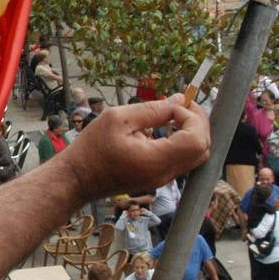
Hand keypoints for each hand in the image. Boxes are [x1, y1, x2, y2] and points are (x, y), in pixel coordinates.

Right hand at [60, 97, 208, 203]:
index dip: (191, 117)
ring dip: (191, 132)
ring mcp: (162, 179)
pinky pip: (182, 160)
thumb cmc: (91, 149)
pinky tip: (165, 129)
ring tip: (174, 115)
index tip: (171, 106)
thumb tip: (178, 100)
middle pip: (202, 149)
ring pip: (196, 156)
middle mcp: (164, 174)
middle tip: (182, 106)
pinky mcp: (157, 179)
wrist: (76, 179)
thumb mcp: (117, 119)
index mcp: (155, 160)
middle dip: (198, 123)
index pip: (196, 139)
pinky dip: (182, 141)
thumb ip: (152, 109)